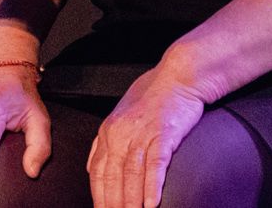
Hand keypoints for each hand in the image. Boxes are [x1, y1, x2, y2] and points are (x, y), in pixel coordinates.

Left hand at [86, 62, 206, 207]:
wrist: (178, 75)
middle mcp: (120, 134)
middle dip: (112, 205)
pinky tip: (151, 204)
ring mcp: (141, 134)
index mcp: (108, 132)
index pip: (98, 174)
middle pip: (112, 179)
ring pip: (131, 176)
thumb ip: (104, 143)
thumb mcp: (120, 115)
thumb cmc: (153, 95)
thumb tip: (93, 168)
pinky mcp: (163, 134)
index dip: (99, 198)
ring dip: (130, 203)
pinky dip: (152, 187)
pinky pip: (155, 165)